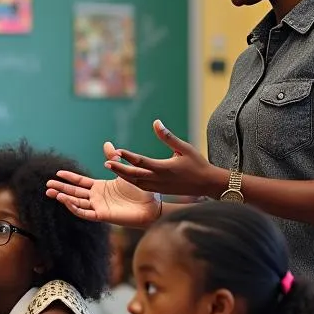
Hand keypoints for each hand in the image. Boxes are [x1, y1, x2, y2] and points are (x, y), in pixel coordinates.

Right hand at [46, 157, 161, 225]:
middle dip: (61, 188)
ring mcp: (98, 207)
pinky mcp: (102, 216)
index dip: (69, 178)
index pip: (80, 182)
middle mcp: (97, 198)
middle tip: (47, 185)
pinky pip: (84, 212)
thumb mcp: (124, 171)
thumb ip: (113, 159)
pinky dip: (74, 207)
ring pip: (76, 202)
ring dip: (64, 197)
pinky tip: (65, 200)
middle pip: (75, 192)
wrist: (152, 205)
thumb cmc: (141, 191)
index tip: (57, 173)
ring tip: (51, 192)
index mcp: (101, 188)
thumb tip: (107, 144)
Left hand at [101, 120, 224, 198]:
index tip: (116, 151)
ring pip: (135, 182)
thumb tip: (156, 122)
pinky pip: (141, 187)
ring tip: (111, 167)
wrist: (207, 184)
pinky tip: (125, 176)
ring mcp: (158, 187)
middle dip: (119, 169)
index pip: (141, 161)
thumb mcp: (184, 147)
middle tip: (106, 163)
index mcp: (164, 168)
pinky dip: (132, 181)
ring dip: (123, 175)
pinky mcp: (159, 191)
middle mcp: (158, 179)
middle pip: (133, 175)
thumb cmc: (197, 164)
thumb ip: (168, 136)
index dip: (127, 156)